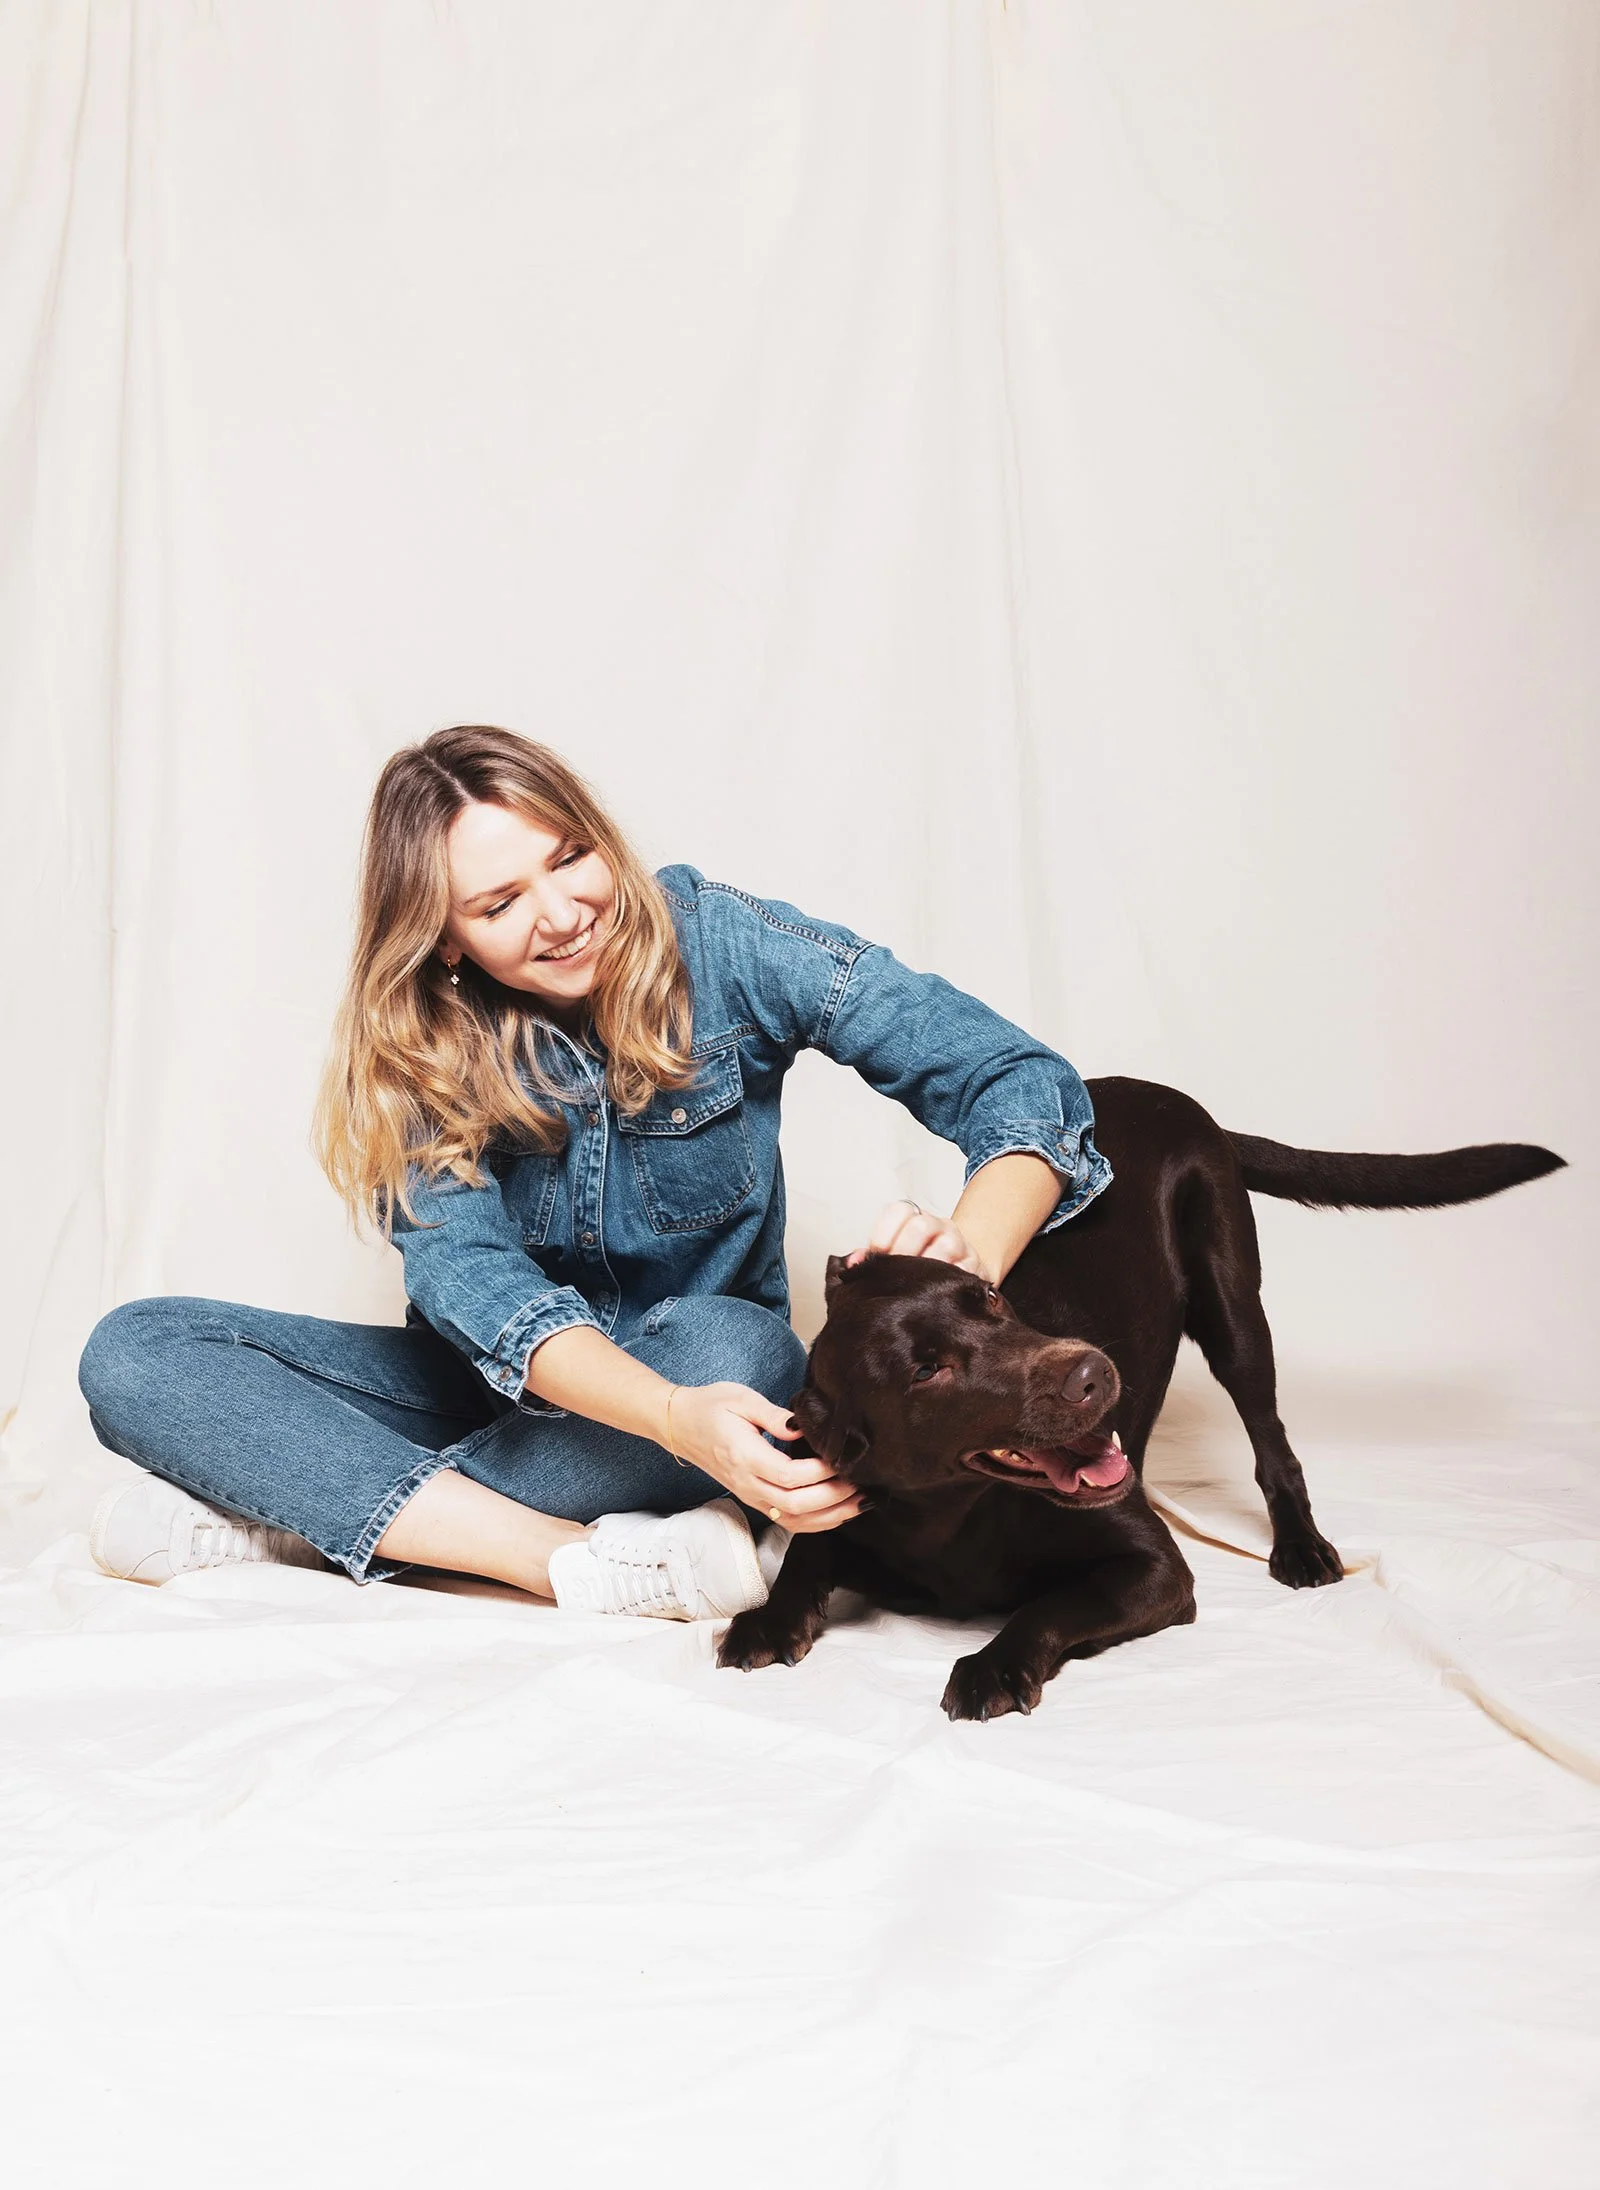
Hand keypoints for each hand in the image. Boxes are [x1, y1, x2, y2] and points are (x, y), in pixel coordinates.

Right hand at [665, 1381, 864, 1532]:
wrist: (680, 1424)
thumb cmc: (710, 1407)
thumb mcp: (742, 1399)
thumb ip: (776, 1415)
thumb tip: (805, 1427)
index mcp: (745, 1457)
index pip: (790, 1476)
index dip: (821, 1473)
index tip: (843, 1459)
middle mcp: (747, 1483)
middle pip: (796, 1504)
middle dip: (834, 1498)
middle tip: (861, 1483)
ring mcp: (750, 1495)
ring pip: (794, 1520)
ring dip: (829, 1516)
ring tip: (858, 1502)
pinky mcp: (753, 1499)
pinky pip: (787, 1521)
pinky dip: (814, 1523)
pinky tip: (836, 1513)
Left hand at [846, 1198, 986, 1276]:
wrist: (958, 1270)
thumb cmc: (919, 1264)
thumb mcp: (895, 1253)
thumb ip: (873, 1257)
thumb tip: (853, 1265)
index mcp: (916, 1217)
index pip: (899, 1211)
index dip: (883, 1234)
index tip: (876, 1255)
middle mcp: (940, 1225)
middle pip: (920, 1226)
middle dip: (903, 1253)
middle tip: (894, 1275)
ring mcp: (961, 1243)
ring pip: (946, 1246)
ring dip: (927, 1269)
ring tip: (914, 1287)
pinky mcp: (976, 1264)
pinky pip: (965, 1271)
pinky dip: (949, 1283)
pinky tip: (936, 1294)